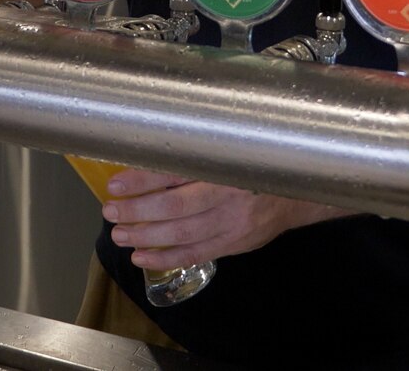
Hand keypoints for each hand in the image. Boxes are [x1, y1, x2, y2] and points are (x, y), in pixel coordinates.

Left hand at [98, 168, 343, 269]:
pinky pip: (195, 255)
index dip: (143, 179)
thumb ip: (197, 154)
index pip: (176, 172)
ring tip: (119, 234)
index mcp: (224, 163)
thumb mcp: (229, 150)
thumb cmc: (254, 166)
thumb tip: (148, 151)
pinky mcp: (233, 244)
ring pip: (182, 234)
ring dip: (145, 236)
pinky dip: (166, 258)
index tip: (116, 184)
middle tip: (111, 211)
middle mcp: (228, 194)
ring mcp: (232, 223)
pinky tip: (142, 256)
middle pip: (175, 207)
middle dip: (137, 211)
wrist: (296, 194)